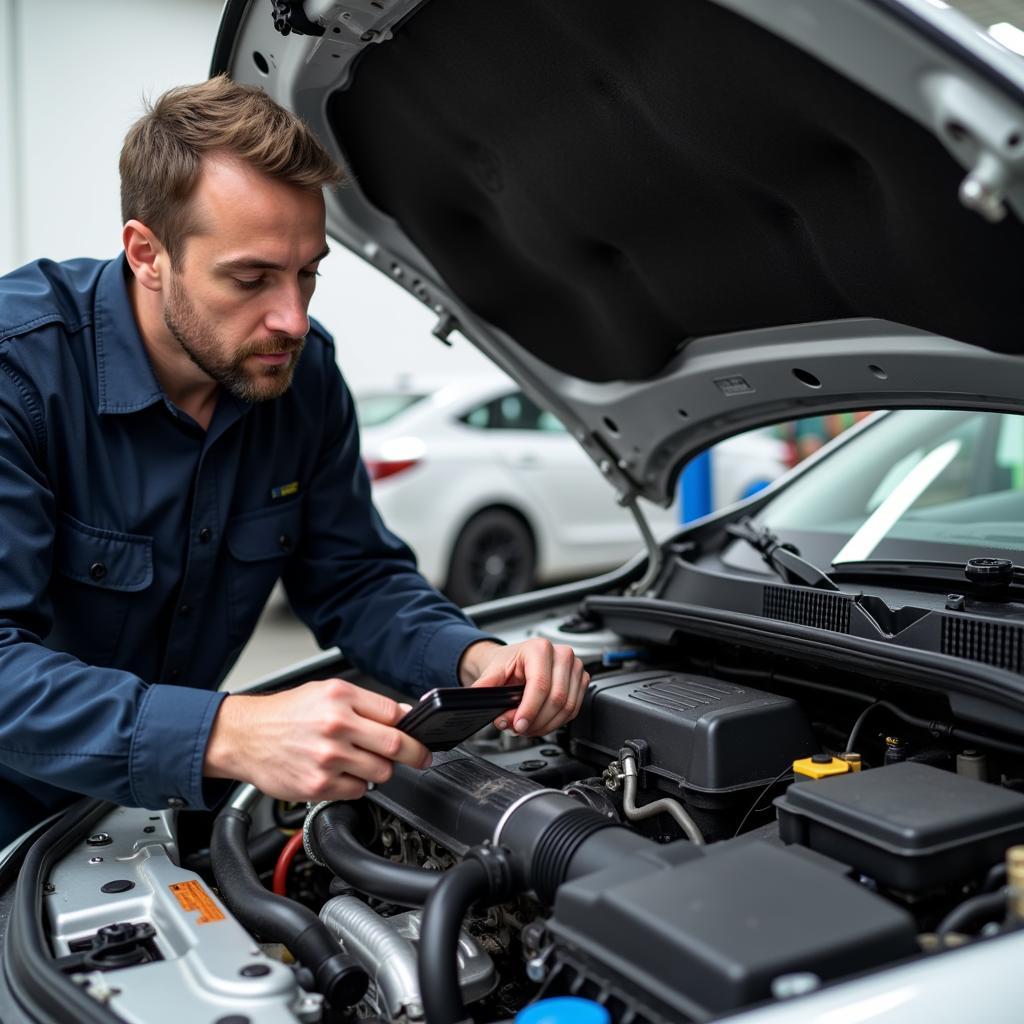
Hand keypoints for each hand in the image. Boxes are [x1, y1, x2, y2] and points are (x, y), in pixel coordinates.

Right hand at [203, 678, 431, 801]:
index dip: (411, 726)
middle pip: (396, 745)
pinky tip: (341, 773)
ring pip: (381, 772)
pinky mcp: (319, 785)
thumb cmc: (286, 714)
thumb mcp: (326, 692)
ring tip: (362, 762)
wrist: (245, 737)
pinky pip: (358, 791)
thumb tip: (403, 714)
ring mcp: (328, 758)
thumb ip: (366, 703)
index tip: (418, 735)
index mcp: (340, 697)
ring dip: (380, 770)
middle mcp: (336, 726)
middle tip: (420, 758)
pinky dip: (357, 785)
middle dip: (415, 754)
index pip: (395, 713)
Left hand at [460, 638, 589, 736]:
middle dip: (536, 721)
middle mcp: (561, 655)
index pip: (540, 685)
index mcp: (540, 648)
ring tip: (527, 727)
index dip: (530, 710)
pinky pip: (573, 710)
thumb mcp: (493, 670)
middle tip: (519, 728)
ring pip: (567, 707)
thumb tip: (477, 696)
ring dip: (546, 725)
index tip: (519, 725)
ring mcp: (574, 667)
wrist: (518, 659)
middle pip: (556, 699)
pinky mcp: (581, 680)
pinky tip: (541, 723)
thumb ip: (485, 685)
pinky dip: (556, 722)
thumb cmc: (509, 662)